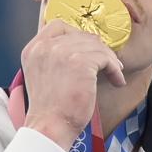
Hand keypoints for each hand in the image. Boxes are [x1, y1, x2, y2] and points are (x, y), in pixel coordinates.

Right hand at [20, 19, 125, 150]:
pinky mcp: (81, 63)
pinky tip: (117, 81)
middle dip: (98, 50)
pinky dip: (115, 70)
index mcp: (34, 49)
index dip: (77, 35)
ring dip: (110, 60)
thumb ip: (55, 58)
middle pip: (81, 35)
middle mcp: (45, 47)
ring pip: (96, 46)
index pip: (58, 25)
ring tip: (115, 74)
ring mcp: (62, 52)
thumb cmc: (51, 108)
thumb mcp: (44, 75)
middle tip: (109, 64)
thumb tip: (84, 47)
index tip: (90, 49)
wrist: (50, 126)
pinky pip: (106, 58)